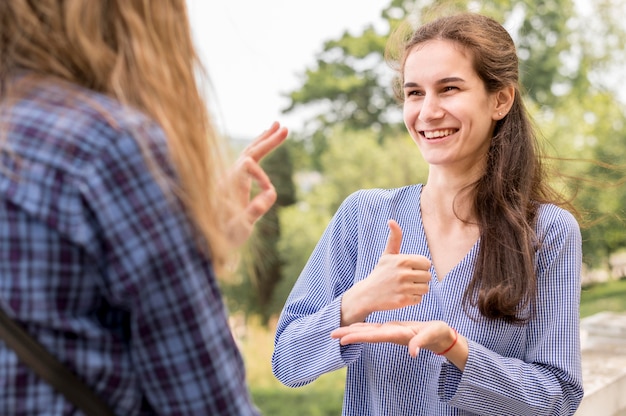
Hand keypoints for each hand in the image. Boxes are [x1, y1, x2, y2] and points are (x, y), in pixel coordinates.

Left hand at [224, 121, 287, 246]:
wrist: (208, 239)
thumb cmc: (224, 235)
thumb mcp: (239, 228)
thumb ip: (253, 211)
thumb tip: (271, 193)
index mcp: (229, 184)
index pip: (248, 164)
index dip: (262, 176)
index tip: (268, 194)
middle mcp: (229, 177)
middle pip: (249, 151)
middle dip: (267, 140)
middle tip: (284, 127)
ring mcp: (231, 178)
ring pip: (248, 152)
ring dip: (263, 140)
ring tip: (276, 126)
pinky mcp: (234, 182)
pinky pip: (247, 159)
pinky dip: (257, 149)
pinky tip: (263, 144)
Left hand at [330, 320, 454, 357]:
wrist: (441, 336)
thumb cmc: (437, 334)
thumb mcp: (431, 336)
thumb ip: (421, 343)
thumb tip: (412, 353)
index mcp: (396, 335)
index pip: (373, 336)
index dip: (357, 337)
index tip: (342, 339)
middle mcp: (390, 334)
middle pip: (366, 334)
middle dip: (349, 334)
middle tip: (331, 334)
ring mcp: (391, 331)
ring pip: (368, 331)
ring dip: (353, 331)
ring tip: (337, 331)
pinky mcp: (393, 328)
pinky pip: (374, 327)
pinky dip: (363, 326)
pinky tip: (355, 326)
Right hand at [340, 219, 430, 324]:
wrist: (367, 294)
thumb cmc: (380, 272)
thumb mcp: (387, 255)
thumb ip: (394, 238)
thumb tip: (391, 220)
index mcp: (402, 260)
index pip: (426, 263)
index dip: (420, 267)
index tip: (410, 270)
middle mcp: (403, 273)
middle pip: (428, 276)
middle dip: (420, 279)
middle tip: (407, 280)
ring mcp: (403, 288)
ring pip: (425, 288)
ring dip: (417, 289)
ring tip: (405, 288)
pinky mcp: (403, 301)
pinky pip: (419, 299)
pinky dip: (413, 299)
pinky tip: (403, 296)